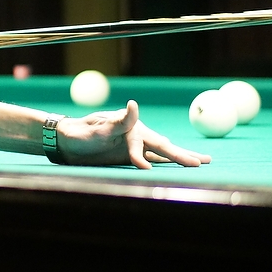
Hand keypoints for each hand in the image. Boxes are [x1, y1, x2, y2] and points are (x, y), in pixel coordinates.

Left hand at [54, 100, 210, 168]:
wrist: (65, 140)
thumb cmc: (80, 133)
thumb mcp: (99, 128)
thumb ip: (118, 121)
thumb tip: (133, 105)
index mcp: (130, 127)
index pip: (148, 142)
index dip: (160, 154)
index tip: (153, 167)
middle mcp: (135, 134)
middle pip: (163, 146)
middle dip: (183, 155)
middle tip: (205, 161)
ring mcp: (133, 145)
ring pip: (161, 152)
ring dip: (180, 157)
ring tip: (200, 161)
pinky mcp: (128, 155)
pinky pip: (151, 158)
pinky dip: (165, 162)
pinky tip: (177, 163)